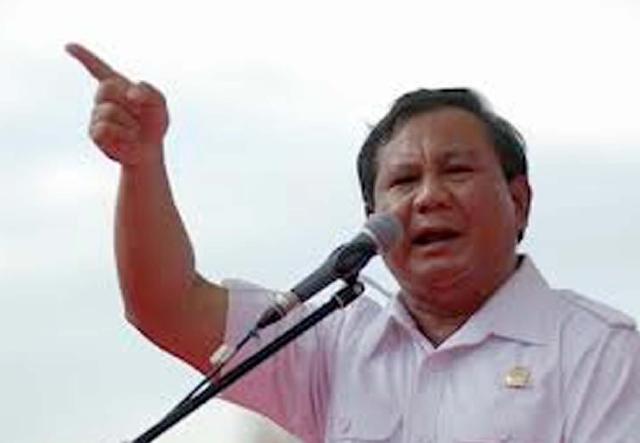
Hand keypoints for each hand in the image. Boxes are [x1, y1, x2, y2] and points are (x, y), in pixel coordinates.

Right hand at [66, 43, 168, 165]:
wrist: (149, 149)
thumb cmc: (153, 124)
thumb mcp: (159, 104)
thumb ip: (150, 92)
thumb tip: (131, 94)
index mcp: (117, 86)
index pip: (98, 68)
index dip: (84, 56)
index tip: (69, 46)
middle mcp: (103, 99)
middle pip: (106, 88)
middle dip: (127, 101)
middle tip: (139, 114)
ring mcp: (96, 115)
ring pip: (108, 111)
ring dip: (129, 122)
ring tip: (134, 130)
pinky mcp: (94, 133)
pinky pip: (105, 128)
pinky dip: (123, 134)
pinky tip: (128, 138)